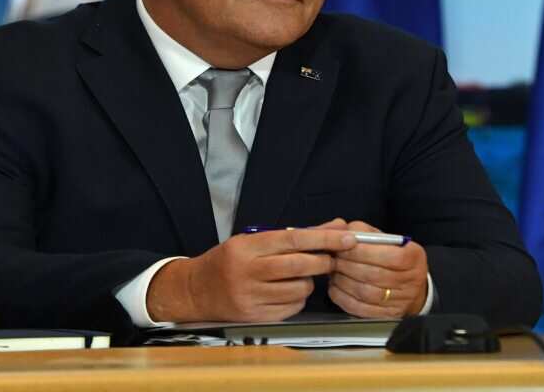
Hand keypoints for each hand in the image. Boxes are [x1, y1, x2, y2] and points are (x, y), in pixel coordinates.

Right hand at [146, 226, 357, 322]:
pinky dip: (298, 300)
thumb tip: (335, 226)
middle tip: (330, 259)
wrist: (195, 291)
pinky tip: (288, 292)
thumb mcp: (253, 241)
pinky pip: (292, 308)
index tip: (348, 237)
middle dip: (323, 261)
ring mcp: (251, 296)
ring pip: (299, 289)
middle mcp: (248, 271)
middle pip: (300, 265)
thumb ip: (294, 235)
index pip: (294, 239)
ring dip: (309, 282)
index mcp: (247, 247)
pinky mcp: (255, 317)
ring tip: (299, 276)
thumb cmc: (228, 261)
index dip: (324, 238)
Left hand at [325, 220, 428, 316]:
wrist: (411, 286)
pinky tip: (336, 287)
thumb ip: (362, 231)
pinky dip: (343, 297)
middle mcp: (411, 280)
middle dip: (348, 265)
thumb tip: (340, 230)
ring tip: (334, 271)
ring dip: (343, 281)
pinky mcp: (387, 316)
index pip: (389, 255)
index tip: (342, 246)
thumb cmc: (392, 256)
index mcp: (414, 257)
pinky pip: (361, 309)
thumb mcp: (384, 238)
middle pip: (374, 275)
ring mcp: (401, 301)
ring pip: (366, 293)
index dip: (362, 251)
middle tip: (333, 258)